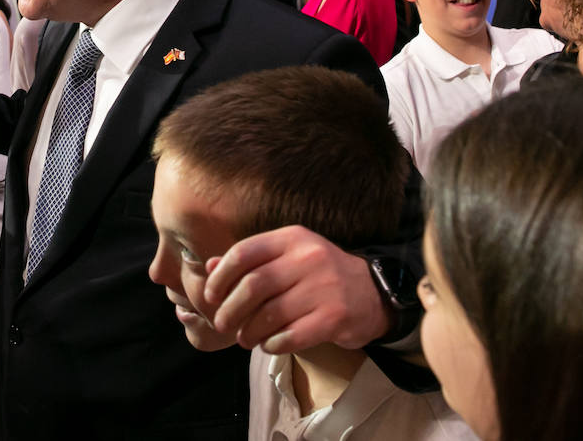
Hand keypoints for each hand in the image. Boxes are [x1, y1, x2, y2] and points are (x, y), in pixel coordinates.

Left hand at [203, 225, 388, 353]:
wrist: (373, 293)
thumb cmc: (317, 275)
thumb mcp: (287, 256)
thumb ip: (249, 260)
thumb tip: (209, 267)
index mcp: (291, 238)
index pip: (243, 253)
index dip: (220, 277)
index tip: (211, 296)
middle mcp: (308, 258)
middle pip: (253, 285)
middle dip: (230, 310)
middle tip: (222, 324)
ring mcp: (324, 287)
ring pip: (271, 314)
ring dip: (249, 331)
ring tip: (244, 338)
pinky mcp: (336, 317)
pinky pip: (293, 336)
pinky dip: (273, 344)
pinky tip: (268, 345)